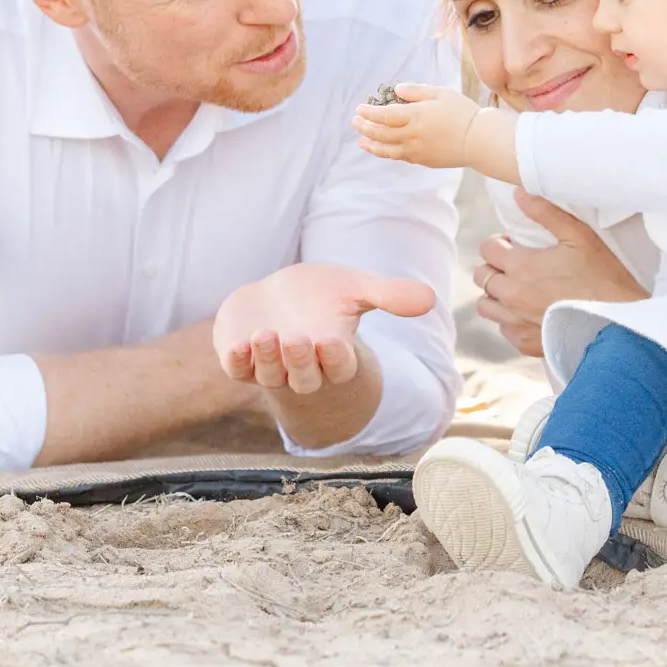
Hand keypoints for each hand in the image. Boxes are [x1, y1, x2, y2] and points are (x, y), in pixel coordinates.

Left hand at [212, 262, 435, 394]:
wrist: (277, 296)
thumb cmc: (320, 294)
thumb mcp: (355, 287)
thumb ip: (389, 294)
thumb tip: (430, 298)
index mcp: (333, 353)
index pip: (340, 369)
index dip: (337, 359)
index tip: (333, 341)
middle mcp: (302, 367)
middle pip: (305, 380)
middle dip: (301, 362)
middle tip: (297, 338)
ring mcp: (269, 367)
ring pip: (271, 377)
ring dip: (268, 360)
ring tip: (267, 334)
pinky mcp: (240, 361)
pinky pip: (238, 370)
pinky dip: (237, 361)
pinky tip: (239, 344)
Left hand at [353, 84, 483, 168]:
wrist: (479, 141)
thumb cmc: (462, 113)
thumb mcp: (440, 93)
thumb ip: (416, 92)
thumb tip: (396, 90)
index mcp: (415, 116)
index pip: (384, 115)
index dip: (368, 113)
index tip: (359, 109)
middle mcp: (412, 135)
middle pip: (381, 133)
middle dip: (365, 127)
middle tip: (355, 122)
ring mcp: (416, 151)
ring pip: (387, 149)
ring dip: (372, 144)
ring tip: (362, 141)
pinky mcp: (424, 161)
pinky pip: (400, 157)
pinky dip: (388, 153)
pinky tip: (384, 149)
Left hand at [474, 190, 646, 357]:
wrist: (619, 323)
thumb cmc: (603, 277)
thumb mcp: (579, 237)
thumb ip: (546, 213)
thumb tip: (519, 193)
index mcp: (520, 266)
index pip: (487, 249)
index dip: (499, 243)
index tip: (514, 245)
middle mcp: (511, 296)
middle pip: (481, 277)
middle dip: (495, 267)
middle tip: (517, 265)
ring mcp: (516, 323)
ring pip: (485, 306)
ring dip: (496, 295)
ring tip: (519, 289)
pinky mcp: (526, 344)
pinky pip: (503, 329)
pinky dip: (510, 320)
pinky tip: (530, 312)